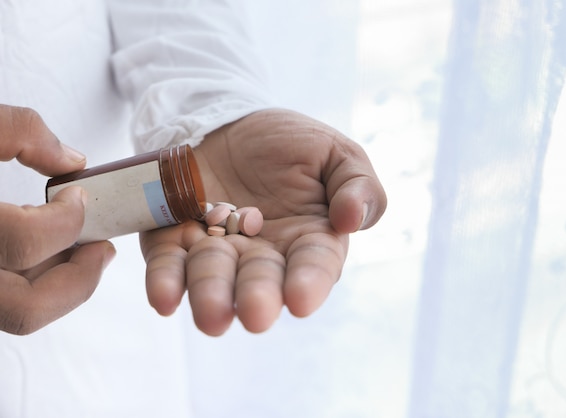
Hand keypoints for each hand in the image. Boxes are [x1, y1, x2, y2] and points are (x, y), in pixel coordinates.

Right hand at [0, 105, 115, 334]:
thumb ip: (17, 130)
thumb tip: (72, 160)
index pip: (25, 242)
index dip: (67, 219)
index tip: (78, 195)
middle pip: (24, 308)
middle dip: (78, 280)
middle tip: (103, 248)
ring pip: (11, 314)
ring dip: (58, 286)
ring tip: (81, 249)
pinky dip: (29, 283)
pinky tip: (42, 252)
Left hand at [141, 109, 386, 334]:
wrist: (229, 121)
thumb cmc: (289, 143)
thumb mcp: (336, 153)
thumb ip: (358, 185)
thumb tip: (352, 220)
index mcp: (308, 239)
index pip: (313, 266)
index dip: (308, 283)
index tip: (300, 299)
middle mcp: (262, 254)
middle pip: (259, 281)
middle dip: (257, 297)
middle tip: (255, 314)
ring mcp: (216, 250)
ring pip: (211, 277)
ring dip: (210, 295)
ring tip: (211, 315)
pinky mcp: (172, 240)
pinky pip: (167, 262)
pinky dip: (165, 280)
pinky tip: (163, 298)